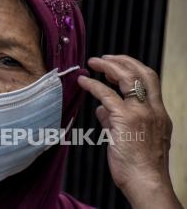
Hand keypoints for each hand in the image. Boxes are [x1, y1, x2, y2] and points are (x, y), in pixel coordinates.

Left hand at [77, 55, 181, 208]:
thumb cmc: (139, 166)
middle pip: (142, 73)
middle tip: (105, 58)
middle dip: (123, 61)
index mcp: (159, 113)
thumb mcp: (131, 139)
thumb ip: (115, 121)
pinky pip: (106, 95)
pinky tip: (82, 82)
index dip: (133, 68)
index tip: (117, 65)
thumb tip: (100, 110)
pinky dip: (93, 85)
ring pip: (127, 78)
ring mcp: (141, 113)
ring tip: (93, 62)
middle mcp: (153, 109)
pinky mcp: (125, 119)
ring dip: (108, 66)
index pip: (150, 81)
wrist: (146, 182)